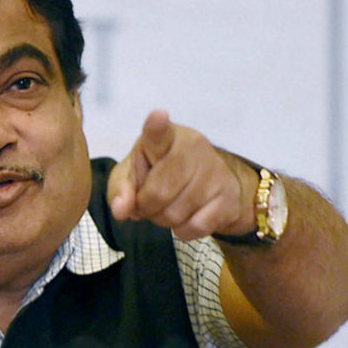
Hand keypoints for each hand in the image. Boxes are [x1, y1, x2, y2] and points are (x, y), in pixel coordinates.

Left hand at [107, 110, 255, 239]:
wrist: (212, 183)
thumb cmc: (161, 173)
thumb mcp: (133, 176)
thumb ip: (120, 190)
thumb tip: (121, 210)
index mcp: (164, 137)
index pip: (159, 132)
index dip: (157, 126)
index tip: (158, 116)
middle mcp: (192, 147)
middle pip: (158, 193)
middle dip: (146, 207)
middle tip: (149, 203)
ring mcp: (213, 171)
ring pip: (175, 214)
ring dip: (164, 220)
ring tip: (168, 207)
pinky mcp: (228, 197)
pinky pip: (195, 227)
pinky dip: (184, 231)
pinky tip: (186, 218)